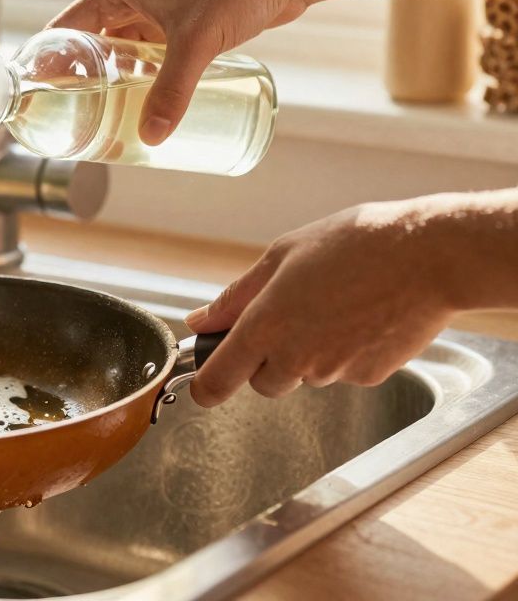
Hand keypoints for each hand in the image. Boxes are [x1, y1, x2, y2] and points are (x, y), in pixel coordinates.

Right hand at [47, 0, 308, 144]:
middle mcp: (128, 0)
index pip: (64, 28)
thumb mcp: (196, 44)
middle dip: (80, 82)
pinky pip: (146, 59)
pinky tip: (140, 107)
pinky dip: (140, 81)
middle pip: (88, 47)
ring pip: (119, 56)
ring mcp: (153, 14)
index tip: (38, 95)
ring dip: (111, 85)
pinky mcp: (176, 27)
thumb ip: (172, 92)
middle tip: (71, 119)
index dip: (47, 62)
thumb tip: (151, 136)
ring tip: (101, 121)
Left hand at [184, 200, 457, 406]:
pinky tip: (363, 316)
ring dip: (307, 352)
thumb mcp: (282, 256)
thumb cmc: (355, 244)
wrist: (430, 256)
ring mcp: (335, 372)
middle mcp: (296, 358)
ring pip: (305, 375)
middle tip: (288, 315)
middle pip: (263, 382)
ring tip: (334, 304)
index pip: (217, 381)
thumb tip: (200, 322)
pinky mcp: (369, 377)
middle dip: (265, 359)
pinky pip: (343, 372)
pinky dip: (345, 352)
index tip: (201, 382)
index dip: (204, 386)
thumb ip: (235, 298)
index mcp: (265, 327)